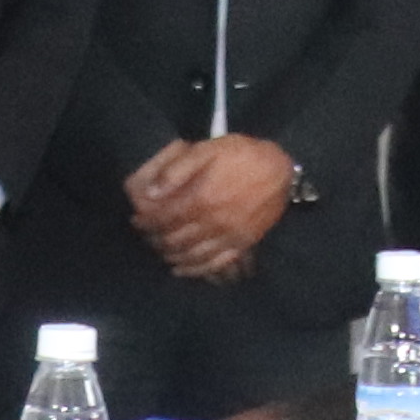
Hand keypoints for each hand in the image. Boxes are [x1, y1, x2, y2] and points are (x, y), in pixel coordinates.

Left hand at [129, 134, 295, 286]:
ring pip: (191, 254)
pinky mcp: (243, 244)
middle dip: (154, 239)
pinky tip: (181, 269)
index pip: (163, 218)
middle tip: (146, 235)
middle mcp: (212, 222)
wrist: (282, 168)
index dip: (146, 221)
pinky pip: (215, 264)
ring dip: (170, 255)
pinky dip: (195, 270)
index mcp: (201, 198)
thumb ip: (177, 170)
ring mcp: (228, 236)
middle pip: (174, 239)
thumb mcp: (207, 150)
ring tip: (160, 249)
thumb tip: (151, 193)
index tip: (137, 220)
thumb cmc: (241, 155)